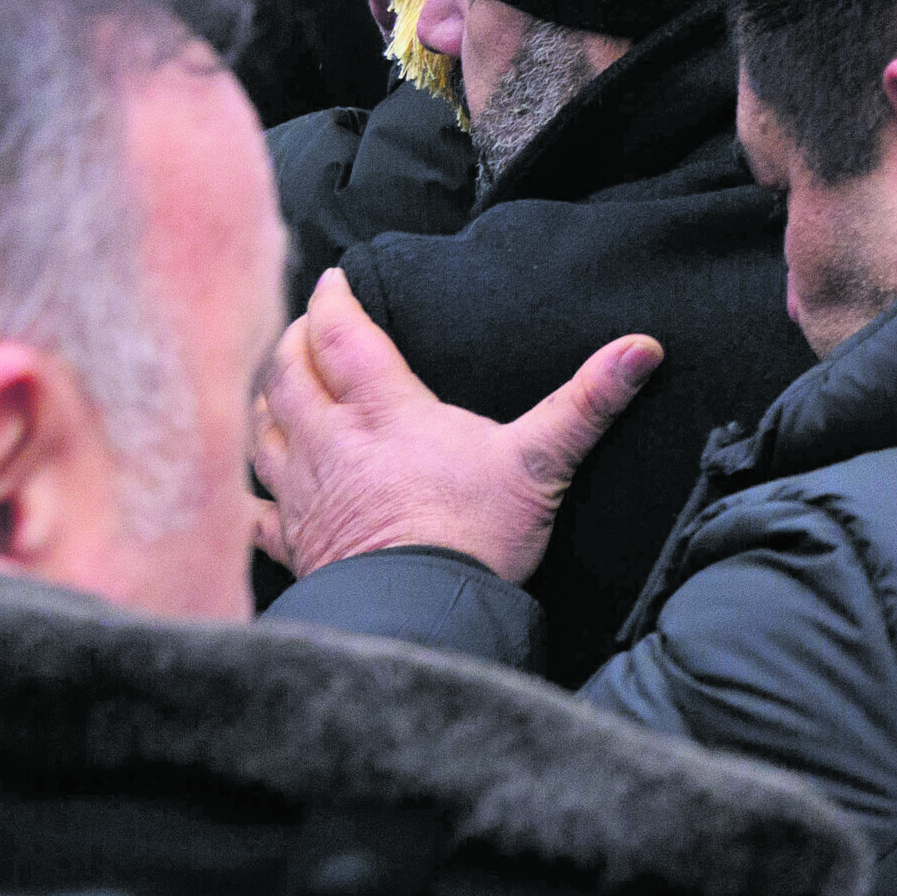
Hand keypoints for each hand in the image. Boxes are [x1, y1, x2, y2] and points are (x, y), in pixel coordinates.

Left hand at [247, 267, 650, 582]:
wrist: (421, 616)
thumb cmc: (476, 534)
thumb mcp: (541, 460)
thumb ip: (587, 401)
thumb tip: (643, 348)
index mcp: (384, 411)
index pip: (343, 337)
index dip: (332, 302)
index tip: (330, 279)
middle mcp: (331, 443)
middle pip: (288, 376)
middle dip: (290, 343)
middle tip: (300, 326)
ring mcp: (305, 495)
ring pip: (262, 433)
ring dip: (263, 404)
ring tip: (271, 389)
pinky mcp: (297, 544)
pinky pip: (257, 513)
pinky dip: (253, 496)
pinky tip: (257, 494)